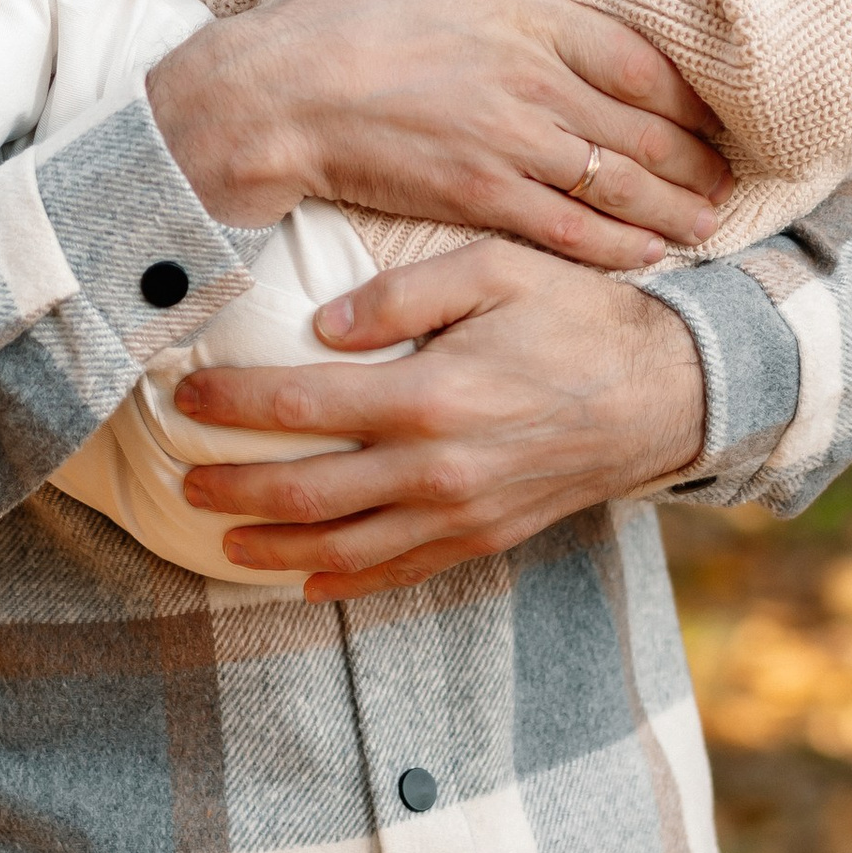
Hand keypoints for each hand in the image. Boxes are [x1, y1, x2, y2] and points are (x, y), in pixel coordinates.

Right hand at [146, 0, 729, 266]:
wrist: (268, 98)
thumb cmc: (327, 15)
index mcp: (523, 10)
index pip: (638, 55)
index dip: (687, 92)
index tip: (711, 111)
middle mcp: (532, 76)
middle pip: (644, 126)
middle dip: (696, 160)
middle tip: (726, 179)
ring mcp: (511, 140)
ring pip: (620, 182)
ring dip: (673, 209)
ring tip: (706, 225)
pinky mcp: (482, 196)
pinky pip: (572, 228)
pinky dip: (619, 246)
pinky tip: (648, 255)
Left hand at [173, 240, 708, 593]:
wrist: (666, 391)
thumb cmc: (576, 317)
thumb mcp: (495, 270)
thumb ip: (404, 292)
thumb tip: (324, 324)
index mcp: (429, 393)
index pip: (300, 406)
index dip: (233, 407)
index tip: (188, 399)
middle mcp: (437, 466)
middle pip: (306, 492)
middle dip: (234, 491)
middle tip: (185, 480)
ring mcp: (462, 513)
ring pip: (345, 547)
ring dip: (276, 548)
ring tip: (223, 540)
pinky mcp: (485, 538)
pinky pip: (401, 572)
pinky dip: (347, 582)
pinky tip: (307, 580)